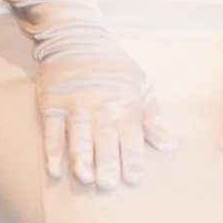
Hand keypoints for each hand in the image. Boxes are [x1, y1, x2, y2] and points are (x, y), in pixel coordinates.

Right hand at [35, 36, 172, 188]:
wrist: (78, 37)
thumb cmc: (114, 68)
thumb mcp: (141, 85)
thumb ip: (153, 118)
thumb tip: (170, 145)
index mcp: (125, 101)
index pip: (131, 134)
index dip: (132, 157)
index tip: (134, 179)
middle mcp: (100, 103)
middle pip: (104, 136)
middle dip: (107, 161)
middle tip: (109, 185)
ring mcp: (75, 103)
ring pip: (78, 134)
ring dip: (81, 157)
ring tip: (86, 178)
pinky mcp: (52, 102)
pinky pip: (52, 129)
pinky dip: (53, 150)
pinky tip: (54, 170)